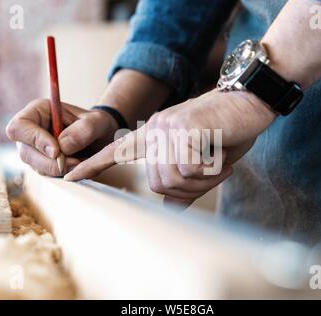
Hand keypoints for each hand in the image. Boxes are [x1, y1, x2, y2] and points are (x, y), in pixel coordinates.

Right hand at [6, 99, 118, 175]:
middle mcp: (31, 131)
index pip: (19, 127)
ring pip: (37, 167)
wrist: (101, 136)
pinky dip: (64, 174)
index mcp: (38, 111)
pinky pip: (48, 174)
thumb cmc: (97, 124)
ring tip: (82, 162)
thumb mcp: (98, 122)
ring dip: (60, 169)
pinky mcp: (43, 163)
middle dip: (51, 162)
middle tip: (76, 162)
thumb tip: (62, 147)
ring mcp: (35, 149)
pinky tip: (79, 166)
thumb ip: (84, 130)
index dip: (34, 141)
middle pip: (25, 153)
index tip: (57, 151)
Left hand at [65, 89, 276, 207]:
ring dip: (201, 179)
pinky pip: (188, 168)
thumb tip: (169, 209)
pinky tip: (220, 154)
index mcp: (155, 135)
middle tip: (210, 171)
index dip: (93, 166)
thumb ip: (183, 184)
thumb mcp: (203, 165)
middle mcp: (155, 130)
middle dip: (188, 188)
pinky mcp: (182, 128)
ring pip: (172, 178)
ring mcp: (167, 128)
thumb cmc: (227, 133)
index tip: (70, 176)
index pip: (117, 152)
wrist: (250, 101)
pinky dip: (209, 170)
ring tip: (217, 161)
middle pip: (157, 184)